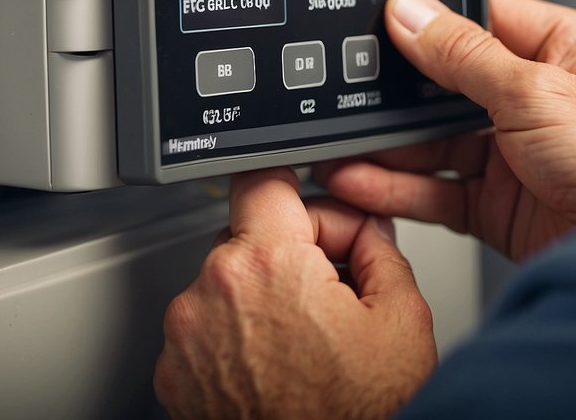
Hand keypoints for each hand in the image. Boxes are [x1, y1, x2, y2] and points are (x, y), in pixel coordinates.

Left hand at [154, 168, 436, 419]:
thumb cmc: (359, 418)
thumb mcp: (402, 321)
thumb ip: (381, 251)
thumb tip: (365, 228)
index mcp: (267, 263)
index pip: (263, 180)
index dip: (295, 191)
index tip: (306, 206)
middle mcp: (211, 290)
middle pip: (247, 237)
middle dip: (287, 255)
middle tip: (328, 296)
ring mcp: (185, 335)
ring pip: (224, 285)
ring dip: (257, 300)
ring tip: (303, 346)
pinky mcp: (173, 374)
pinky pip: (204, 332)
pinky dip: (232, 342)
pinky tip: (273, 369)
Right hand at [317, 0, 575, 262]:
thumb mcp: (534, 88)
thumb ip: (462, 53)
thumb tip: (410, 11)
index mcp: (554, 50)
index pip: (474, 22)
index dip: (422, 23)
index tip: (370, 24)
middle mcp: (530, 98)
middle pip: (440, 88)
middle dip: (389, 95)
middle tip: (338, 91)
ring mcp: (511, 154)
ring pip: (429, 143)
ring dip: (381, 146)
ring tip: (333, 144)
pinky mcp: (495, 205)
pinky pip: (432, 190)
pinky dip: (392, 189)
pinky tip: (358, 180)